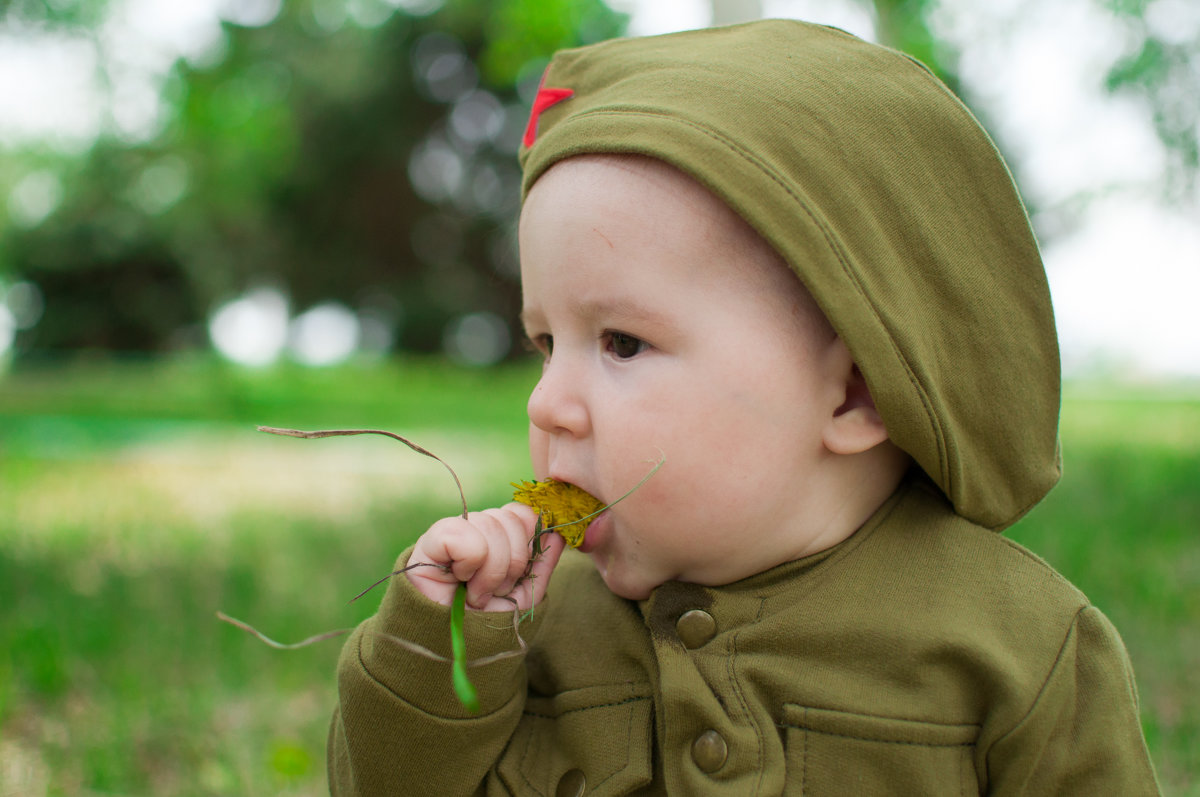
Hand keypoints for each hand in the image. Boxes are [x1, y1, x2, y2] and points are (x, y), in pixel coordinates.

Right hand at [406, 502, 565, 611]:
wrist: (456, 649)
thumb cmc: (488, 623)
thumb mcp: (525, 594)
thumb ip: (541, 561)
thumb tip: (558, 532)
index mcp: (497, 536)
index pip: (522, 512)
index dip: (530, 537)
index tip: (521, 573)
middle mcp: (475, 529)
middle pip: (510, 518)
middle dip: (513, 562)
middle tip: (497, 590)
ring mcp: (452, 532)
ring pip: (489, 525)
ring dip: (491, 570)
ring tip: (478, 593)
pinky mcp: (429, 542)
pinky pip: (461, 533)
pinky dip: (469, 563)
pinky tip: (460, 581)